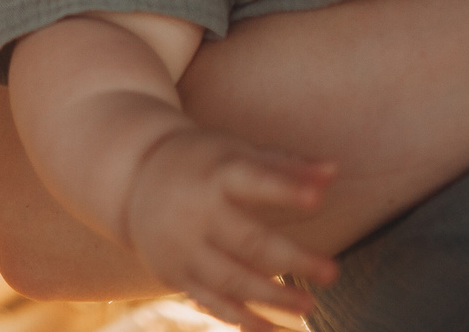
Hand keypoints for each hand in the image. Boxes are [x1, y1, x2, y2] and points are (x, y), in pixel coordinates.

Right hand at [117, 126, 336, 330]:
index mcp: (215, 173)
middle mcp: (194, 211)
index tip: (317, 200)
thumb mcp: (237, 153)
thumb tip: (334, 172)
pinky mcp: (173, 273)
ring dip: (273, 297)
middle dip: (292, 260)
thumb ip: (286, 166)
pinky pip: (210, 301)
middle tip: (332, 272)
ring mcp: (181, 246)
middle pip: (248, 241)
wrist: (134, 178)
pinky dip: (240, 318)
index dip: (284, 190)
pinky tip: (270, 328)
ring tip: (309, 305)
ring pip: (231, 279)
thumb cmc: (204, 165)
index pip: (253, 181)